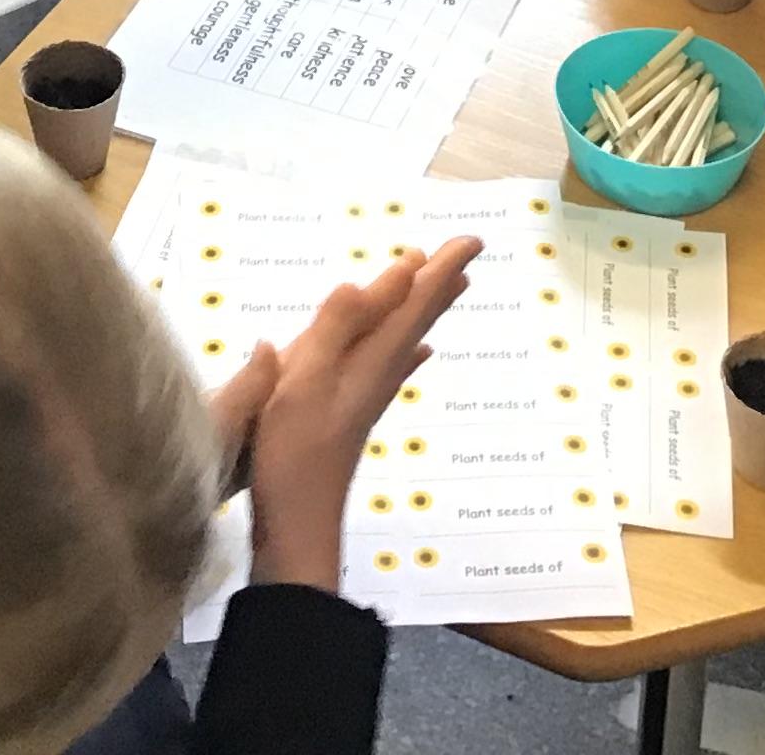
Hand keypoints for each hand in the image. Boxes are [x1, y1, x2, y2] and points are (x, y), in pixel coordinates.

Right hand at [245, 238, 483, 587]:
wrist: (296, 524)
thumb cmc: (293, 453)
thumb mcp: (303, 383)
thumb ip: (331, 333)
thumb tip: (359, 282)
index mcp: (369, 361)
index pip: (410, 305)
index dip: (437, 272)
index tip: (471, 241)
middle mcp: (377, 374)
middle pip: (416, 319)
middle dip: (440, 283)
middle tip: (468, 251)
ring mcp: (367, 395)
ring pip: (406, 339)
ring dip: (425, 308)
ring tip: (448, 286)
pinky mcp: (354, 412)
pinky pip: (392, 365)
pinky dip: (406, 347)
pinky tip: (416, 353)